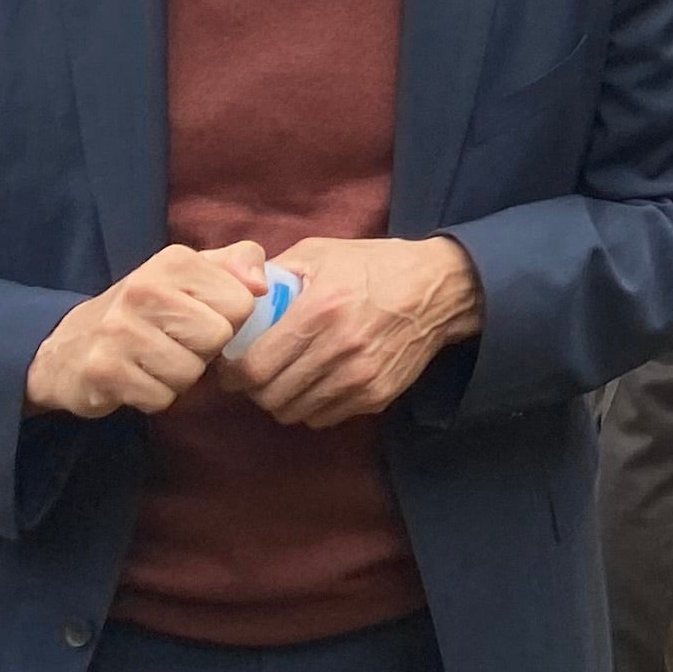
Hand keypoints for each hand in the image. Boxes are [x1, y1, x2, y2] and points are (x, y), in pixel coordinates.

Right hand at [24, 241, 268, 417]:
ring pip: (190, 372)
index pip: (241, 302)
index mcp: (174, 261)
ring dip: (179, 375)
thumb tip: (263, 283)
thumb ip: (237, 264)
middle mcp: (143, 289)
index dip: (230, 319)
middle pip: (217, 338)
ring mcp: (118, 330)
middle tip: (178, 342)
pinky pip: (161, 398)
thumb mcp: (192, 274)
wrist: (70, 345)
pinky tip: (138, 378)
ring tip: (157, 360)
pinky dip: (155, 396)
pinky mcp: (102, 370)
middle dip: (205, 350)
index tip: (203, 318)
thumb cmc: (148, 309)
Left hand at [224, 236, 484, 430]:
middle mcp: (339, 349)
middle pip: (270, 397)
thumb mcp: (321, 253)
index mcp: (320, 310)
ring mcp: (360, 377)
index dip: (233, 375)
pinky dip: (312, 406)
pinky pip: (323, 418)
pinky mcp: (377, 396)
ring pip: (294, 413)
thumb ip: (274, 272)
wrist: (440, 288)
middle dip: (255, 388)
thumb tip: (235, 297)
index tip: (232, 367)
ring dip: (282, 399)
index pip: (255, 368)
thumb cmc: (373, 266)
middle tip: (258, 373)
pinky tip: (318, 382)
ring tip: (288, 377)